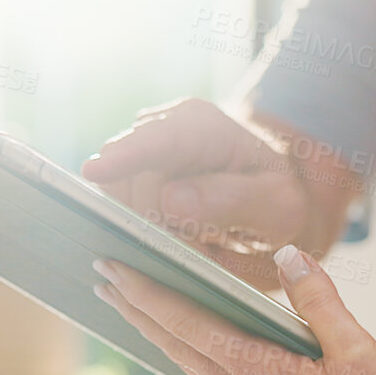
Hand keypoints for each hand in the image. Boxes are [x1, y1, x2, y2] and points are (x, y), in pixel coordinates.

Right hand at [83, 98, 326, 287]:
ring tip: (197, 241)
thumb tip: (171, 200)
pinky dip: (140, 231)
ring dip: (148, 230)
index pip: (155, 139)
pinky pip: (115, 209)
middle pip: (131, 182)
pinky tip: (175, 238)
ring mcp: (140, 152)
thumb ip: (233, 200)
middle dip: (157, 223)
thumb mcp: (277, 205)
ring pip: (117, 199)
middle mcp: (162, 128)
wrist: (271, 198)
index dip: (124, 156)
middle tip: (203, 249)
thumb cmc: (280, 199)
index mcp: (202, 125)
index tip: (95, 172)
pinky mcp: (128, 178)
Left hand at [92, 244, 375, 374]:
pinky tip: (198, 347)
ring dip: (164, 335)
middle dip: (140, 312)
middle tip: (103, 280)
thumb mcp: (362, 351)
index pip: (192, 327)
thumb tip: (289, 255)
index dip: (149, 296)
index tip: (114, 270)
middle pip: (181, 348)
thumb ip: (320, 301)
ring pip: (199, 366)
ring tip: (137, 308)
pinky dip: (199, 355)